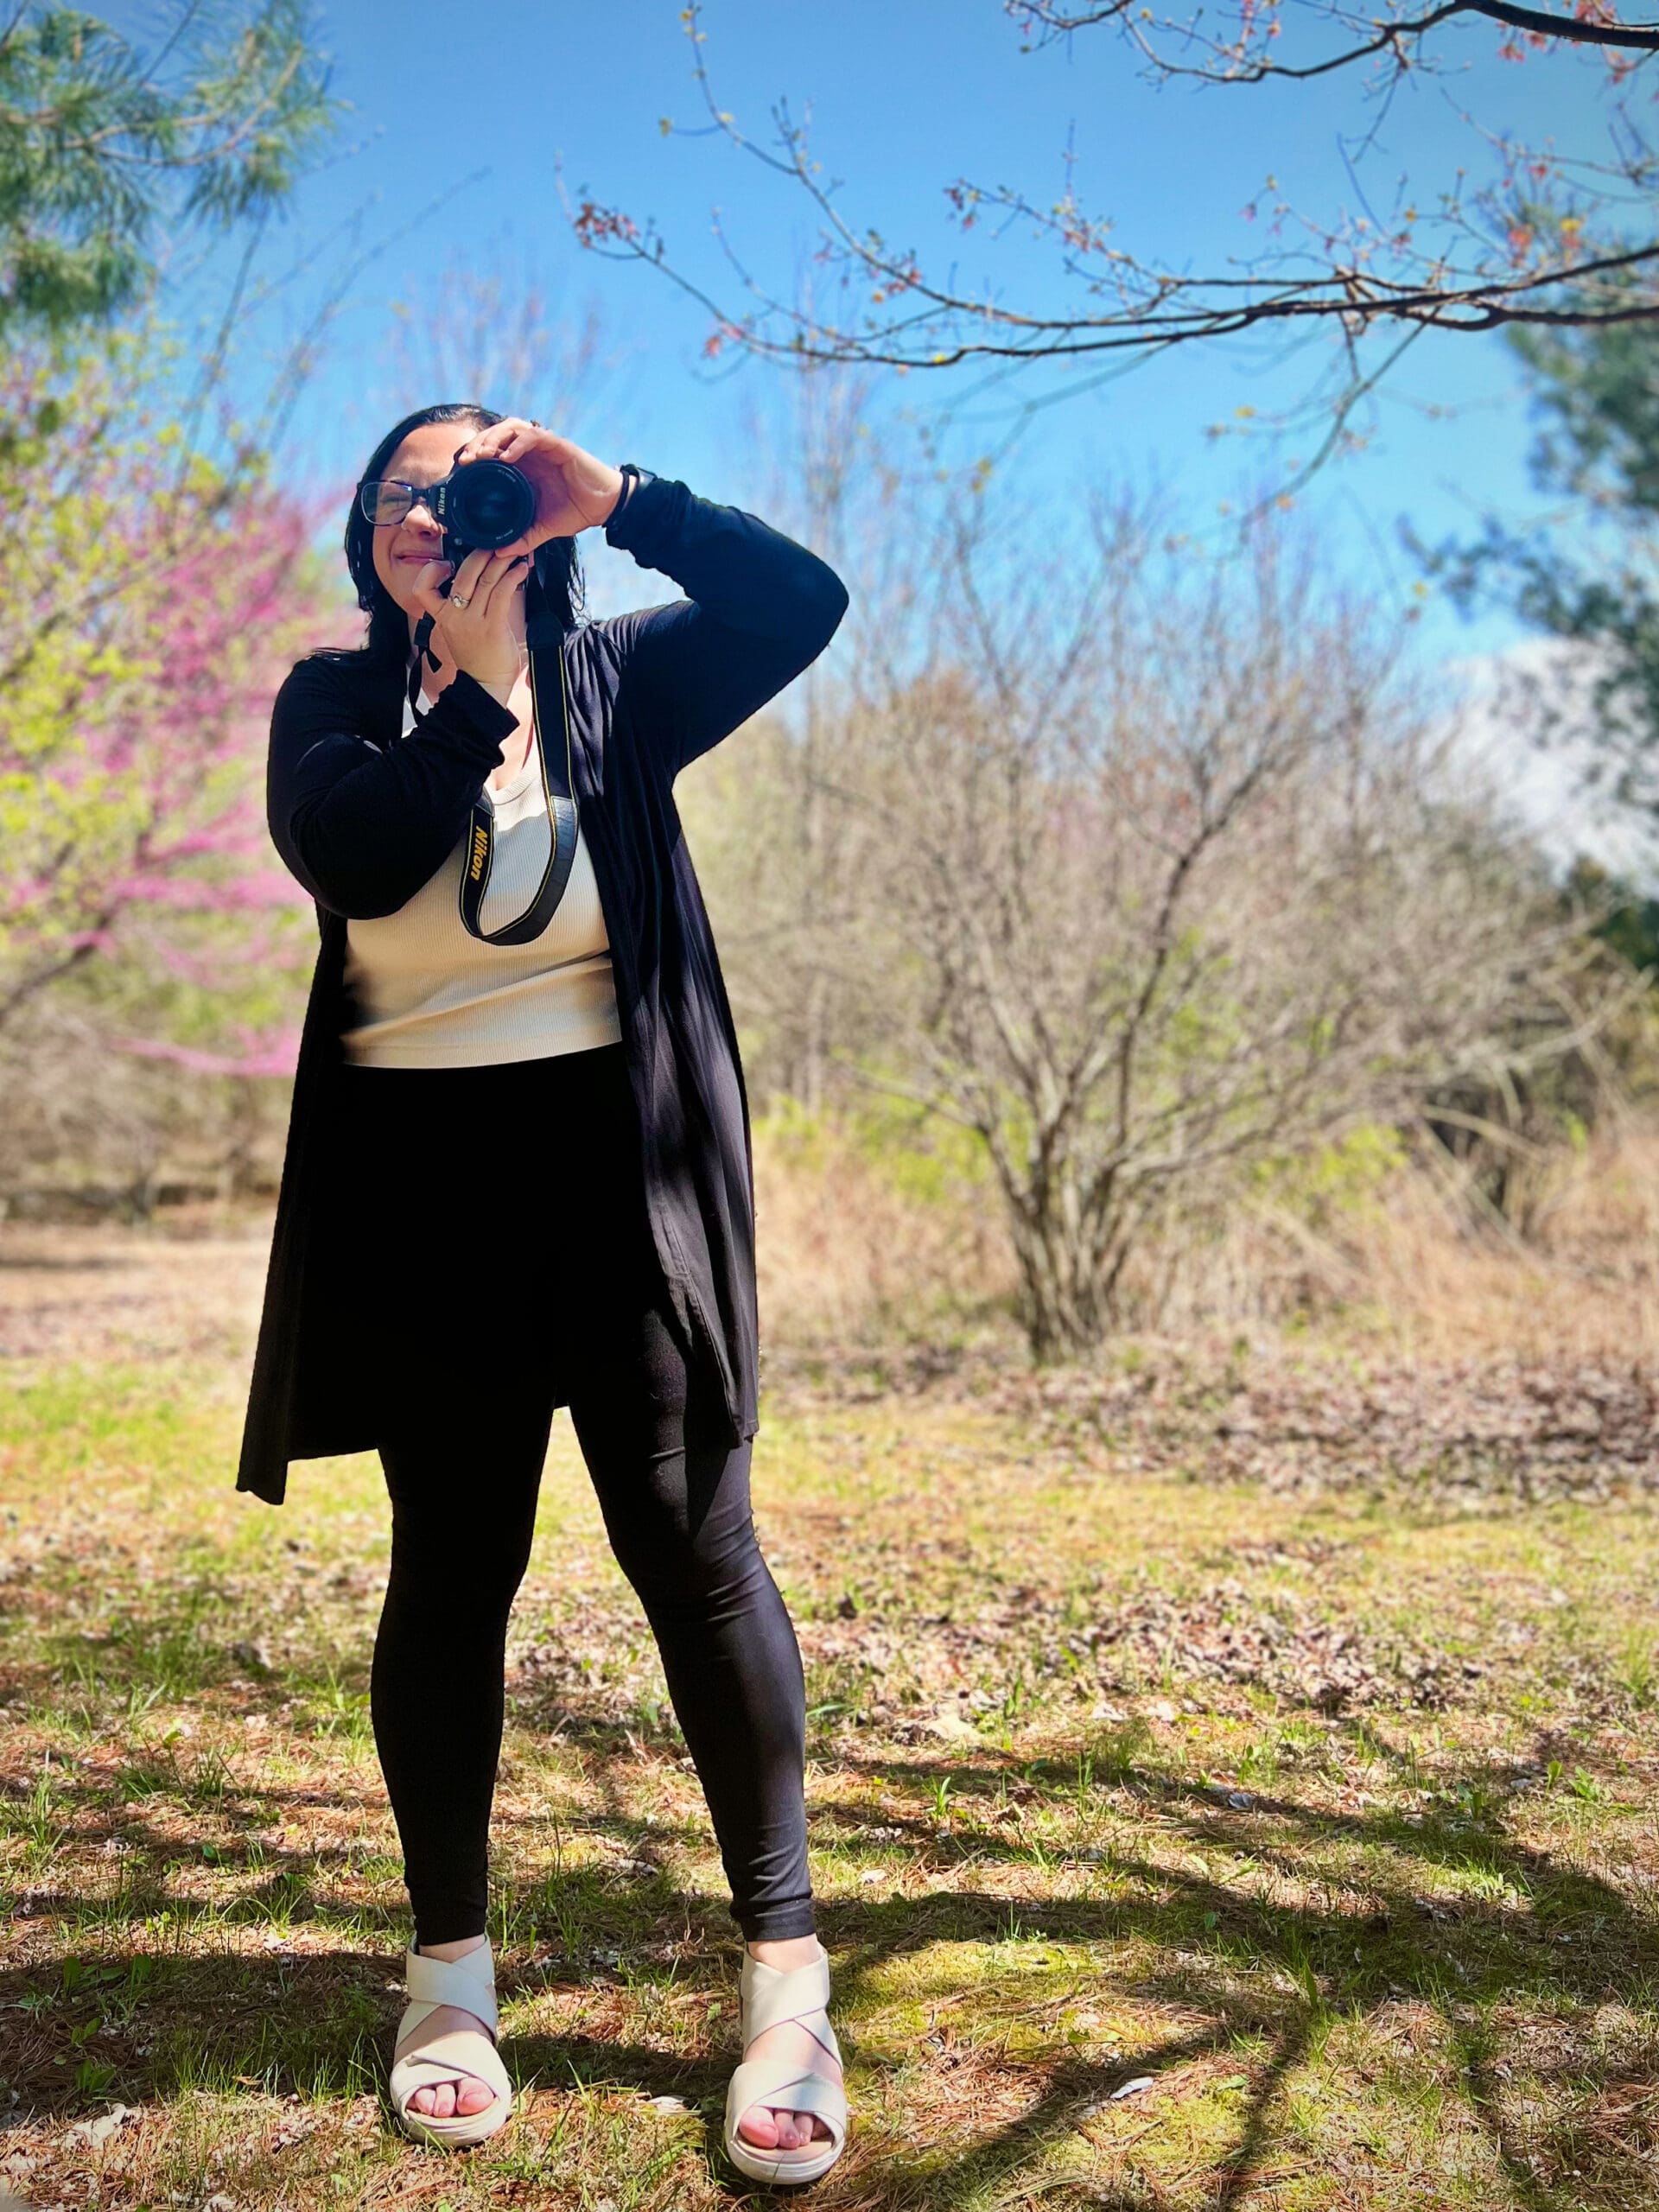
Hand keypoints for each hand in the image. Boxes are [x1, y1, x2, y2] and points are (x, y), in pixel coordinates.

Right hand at [408, 547, 529, 695]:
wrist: (485, 685)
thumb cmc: (476, 656)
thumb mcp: (457, 628)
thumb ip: (460, 604)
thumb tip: (474, 575)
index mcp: (441, 617)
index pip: (422, 589)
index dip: (430, 571)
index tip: (446, 564)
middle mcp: (454, 618)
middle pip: (462, 575)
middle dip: (479, 554)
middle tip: (493, 545)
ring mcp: (473, 622)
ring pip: (484, 581)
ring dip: (500, 562)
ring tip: (511, 552)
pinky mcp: (493, 627)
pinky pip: (501, 594)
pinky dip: (512, 577)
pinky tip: (520, 570)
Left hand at [451, 419, 624, 555]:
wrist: (604, 508)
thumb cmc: (575, 512)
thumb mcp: (543, 529)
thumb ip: (522, 538)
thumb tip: (499, 553)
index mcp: (523, 468)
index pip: (493, 450)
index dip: (475, 454)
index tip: (461, 469)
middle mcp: (530, 453)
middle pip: (497, 434)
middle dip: (478, 443)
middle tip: (466, 460)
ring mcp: (543, 447)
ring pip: (511, 428)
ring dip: (494, 438)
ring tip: (482, 455)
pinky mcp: (558, 445)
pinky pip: (534, 436)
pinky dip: (518, 443)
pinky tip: (507, 457)